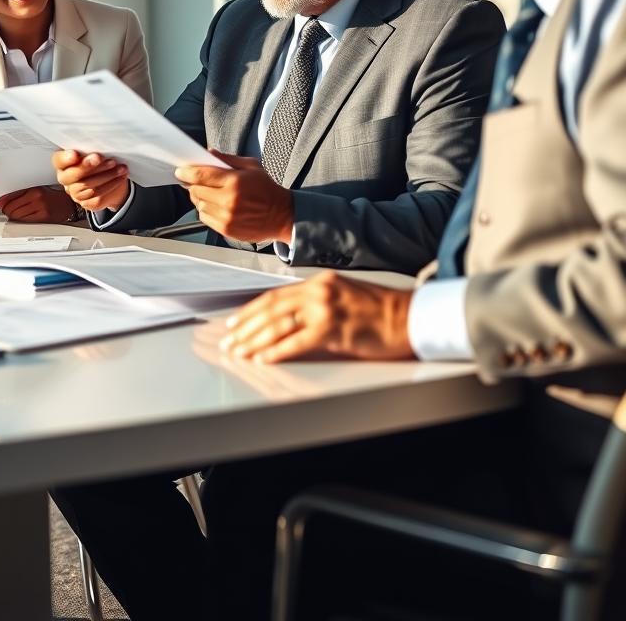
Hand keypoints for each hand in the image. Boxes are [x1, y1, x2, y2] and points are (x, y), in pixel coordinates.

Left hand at [0, 186, 77, 222]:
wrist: (68, 203)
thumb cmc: (52, 197)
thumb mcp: (37, 190)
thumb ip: (21, 194)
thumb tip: (3, 202)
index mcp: (34, 189)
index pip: (11, 196)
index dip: (2, 202)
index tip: (0, 204)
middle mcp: (37, 198)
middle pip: (12, 207)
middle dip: (6, 210)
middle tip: (5, 210)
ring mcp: (40, 208)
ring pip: (16, 215)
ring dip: (12, 216)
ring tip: (14, 215)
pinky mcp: (43, 218)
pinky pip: (24, 221)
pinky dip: (20, 221)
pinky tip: (21, 219)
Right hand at [52, 150, 128, 212]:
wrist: (110, 178)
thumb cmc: (97, 161)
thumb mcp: (92, 150)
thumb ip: (89, 148)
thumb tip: (95, 144)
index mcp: (63, 163)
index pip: (59, 161)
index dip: (66, 159)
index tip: (75, 154)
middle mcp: (66, 179)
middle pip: (72, 175)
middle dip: (88, 166)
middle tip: (100, 158)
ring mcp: (75, 192)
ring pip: (88, 186)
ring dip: (106, 175)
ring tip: (119, 167)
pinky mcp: (87, 202)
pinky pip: (98, 196)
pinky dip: (112, 184)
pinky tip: (120, 176)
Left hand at [174, 151, 292, 242]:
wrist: (282, 215)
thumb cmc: (267, 190)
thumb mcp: (251, 167)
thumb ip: (227, 159)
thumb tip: (209, 153)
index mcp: (235, 182)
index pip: (201, 175)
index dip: (186, 172)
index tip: (180, 171)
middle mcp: (229, 200)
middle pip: (196, 190)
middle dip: (194, 184)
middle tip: (198, 181)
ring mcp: (226, 217)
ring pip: (199, 205)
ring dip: (201, 198)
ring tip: (212, 194)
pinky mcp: (226, 229)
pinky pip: (204, 218)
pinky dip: (206, 210)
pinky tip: (217, 206)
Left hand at [220, 271, 414, 362]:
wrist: (411, 316)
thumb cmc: (382, 310)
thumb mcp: (344, 296)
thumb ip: (317, 303)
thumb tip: (292, 320)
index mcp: (319, 282)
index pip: (275, 296)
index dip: (251, 310)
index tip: (235, 322)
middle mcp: (318, 291)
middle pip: (270, 309)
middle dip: (245, 326)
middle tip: (227, 339)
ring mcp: (325, 309)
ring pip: (278, 324)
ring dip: (253, 340)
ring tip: (238, 351)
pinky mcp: (334, 329)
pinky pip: (296, 342)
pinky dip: (276, 351)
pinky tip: (262, 358)